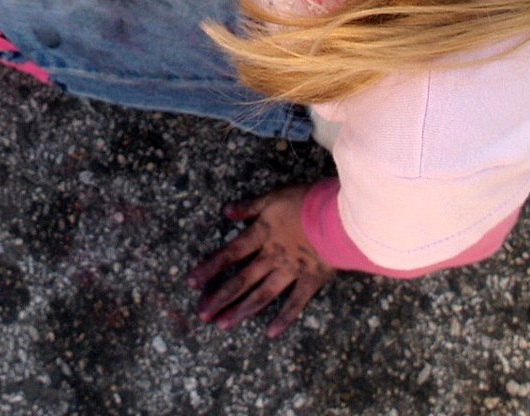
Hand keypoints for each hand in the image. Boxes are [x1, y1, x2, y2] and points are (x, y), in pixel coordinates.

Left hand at [185, 184, 334, 337]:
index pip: (230, 253)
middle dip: (220, 297)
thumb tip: (225, 212)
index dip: (210, 268)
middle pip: (241, 280)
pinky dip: (283, 318)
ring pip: (262, 295)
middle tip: (202, 314)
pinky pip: (295, 303)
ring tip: (223, 325)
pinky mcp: (311, 280)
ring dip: (242, 310)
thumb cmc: (307, 201)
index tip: (191, 283)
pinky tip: (270, 333)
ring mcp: (291, 271)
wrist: (339, 216)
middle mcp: (272, 257)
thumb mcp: (274, 197)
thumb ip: (250, 207)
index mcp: (262, 235)